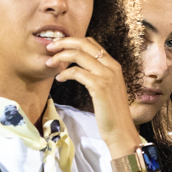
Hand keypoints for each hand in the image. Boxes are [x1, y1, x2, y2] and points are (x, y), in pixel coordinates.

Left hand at [45, 37, 137, 166]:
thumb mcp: (108, 88)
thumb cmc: (112, 113)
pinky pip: (76, 72)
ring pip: (78, 54)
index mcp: (114, 65)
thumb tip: (80, 67)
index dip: (73, 41)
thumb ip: (98, 74)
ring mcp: (106, 75)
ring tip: (50, 63)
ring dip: (60, 56)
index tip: (59, 46)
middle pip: (84, 43)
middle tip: (50, 48)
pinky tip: (59, 79)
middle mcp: (112, 66)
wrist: (121, 130)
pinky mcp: (99, 86)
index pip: (91, 43)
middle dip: (63, 42)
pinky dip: (64, 73)